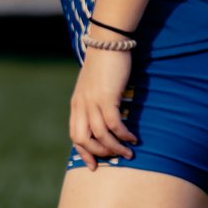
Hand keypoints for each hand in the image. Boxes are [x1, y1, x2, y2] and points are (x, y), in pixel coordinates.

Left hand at [69, 45, 135, 168]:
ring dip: (115, 147)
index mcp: (76, 103)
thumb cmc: (104, 64)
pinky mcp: (107, 97)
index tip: (94, 165)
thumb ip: (94, 101)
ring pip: (100, 135)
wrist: (108, 43)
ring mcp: (92, 101)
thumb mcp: (93, 85)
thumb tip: (106, 117)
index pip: (74, 134)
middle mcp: (81, 104)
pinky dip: (123, 135)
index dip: (83, 152)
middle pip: (83, 139)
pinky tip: (133, 138)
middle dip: (99, 153)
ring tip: (129, 152)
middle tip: (114, 158)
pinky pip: (114, 124)